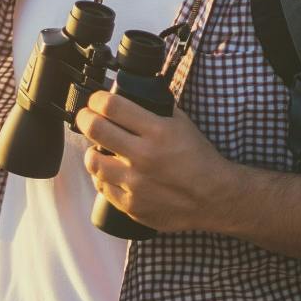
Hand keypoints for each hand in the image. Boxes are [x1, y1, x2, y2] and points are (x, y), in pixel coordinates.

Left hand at [74, 90, 240, 234]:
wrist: (215, 199)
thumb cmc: (199, 160)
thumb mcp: (183, 124)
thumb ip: (158, 109)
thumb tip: (133, 94)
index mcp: (157, 132)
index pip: (112, 106)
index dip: (97, 99)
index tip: (96, 100)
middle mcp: (143, 157)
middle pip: (95, 129)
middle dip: (86, 119)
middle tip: (87, 118)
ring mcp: (135, 183)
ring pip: (92, 161)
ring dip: (93, 152)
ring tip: (100, 149)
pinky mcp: (132, 205)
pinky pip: (102, 187)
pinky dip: (103, 177)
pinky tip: (111, 172)